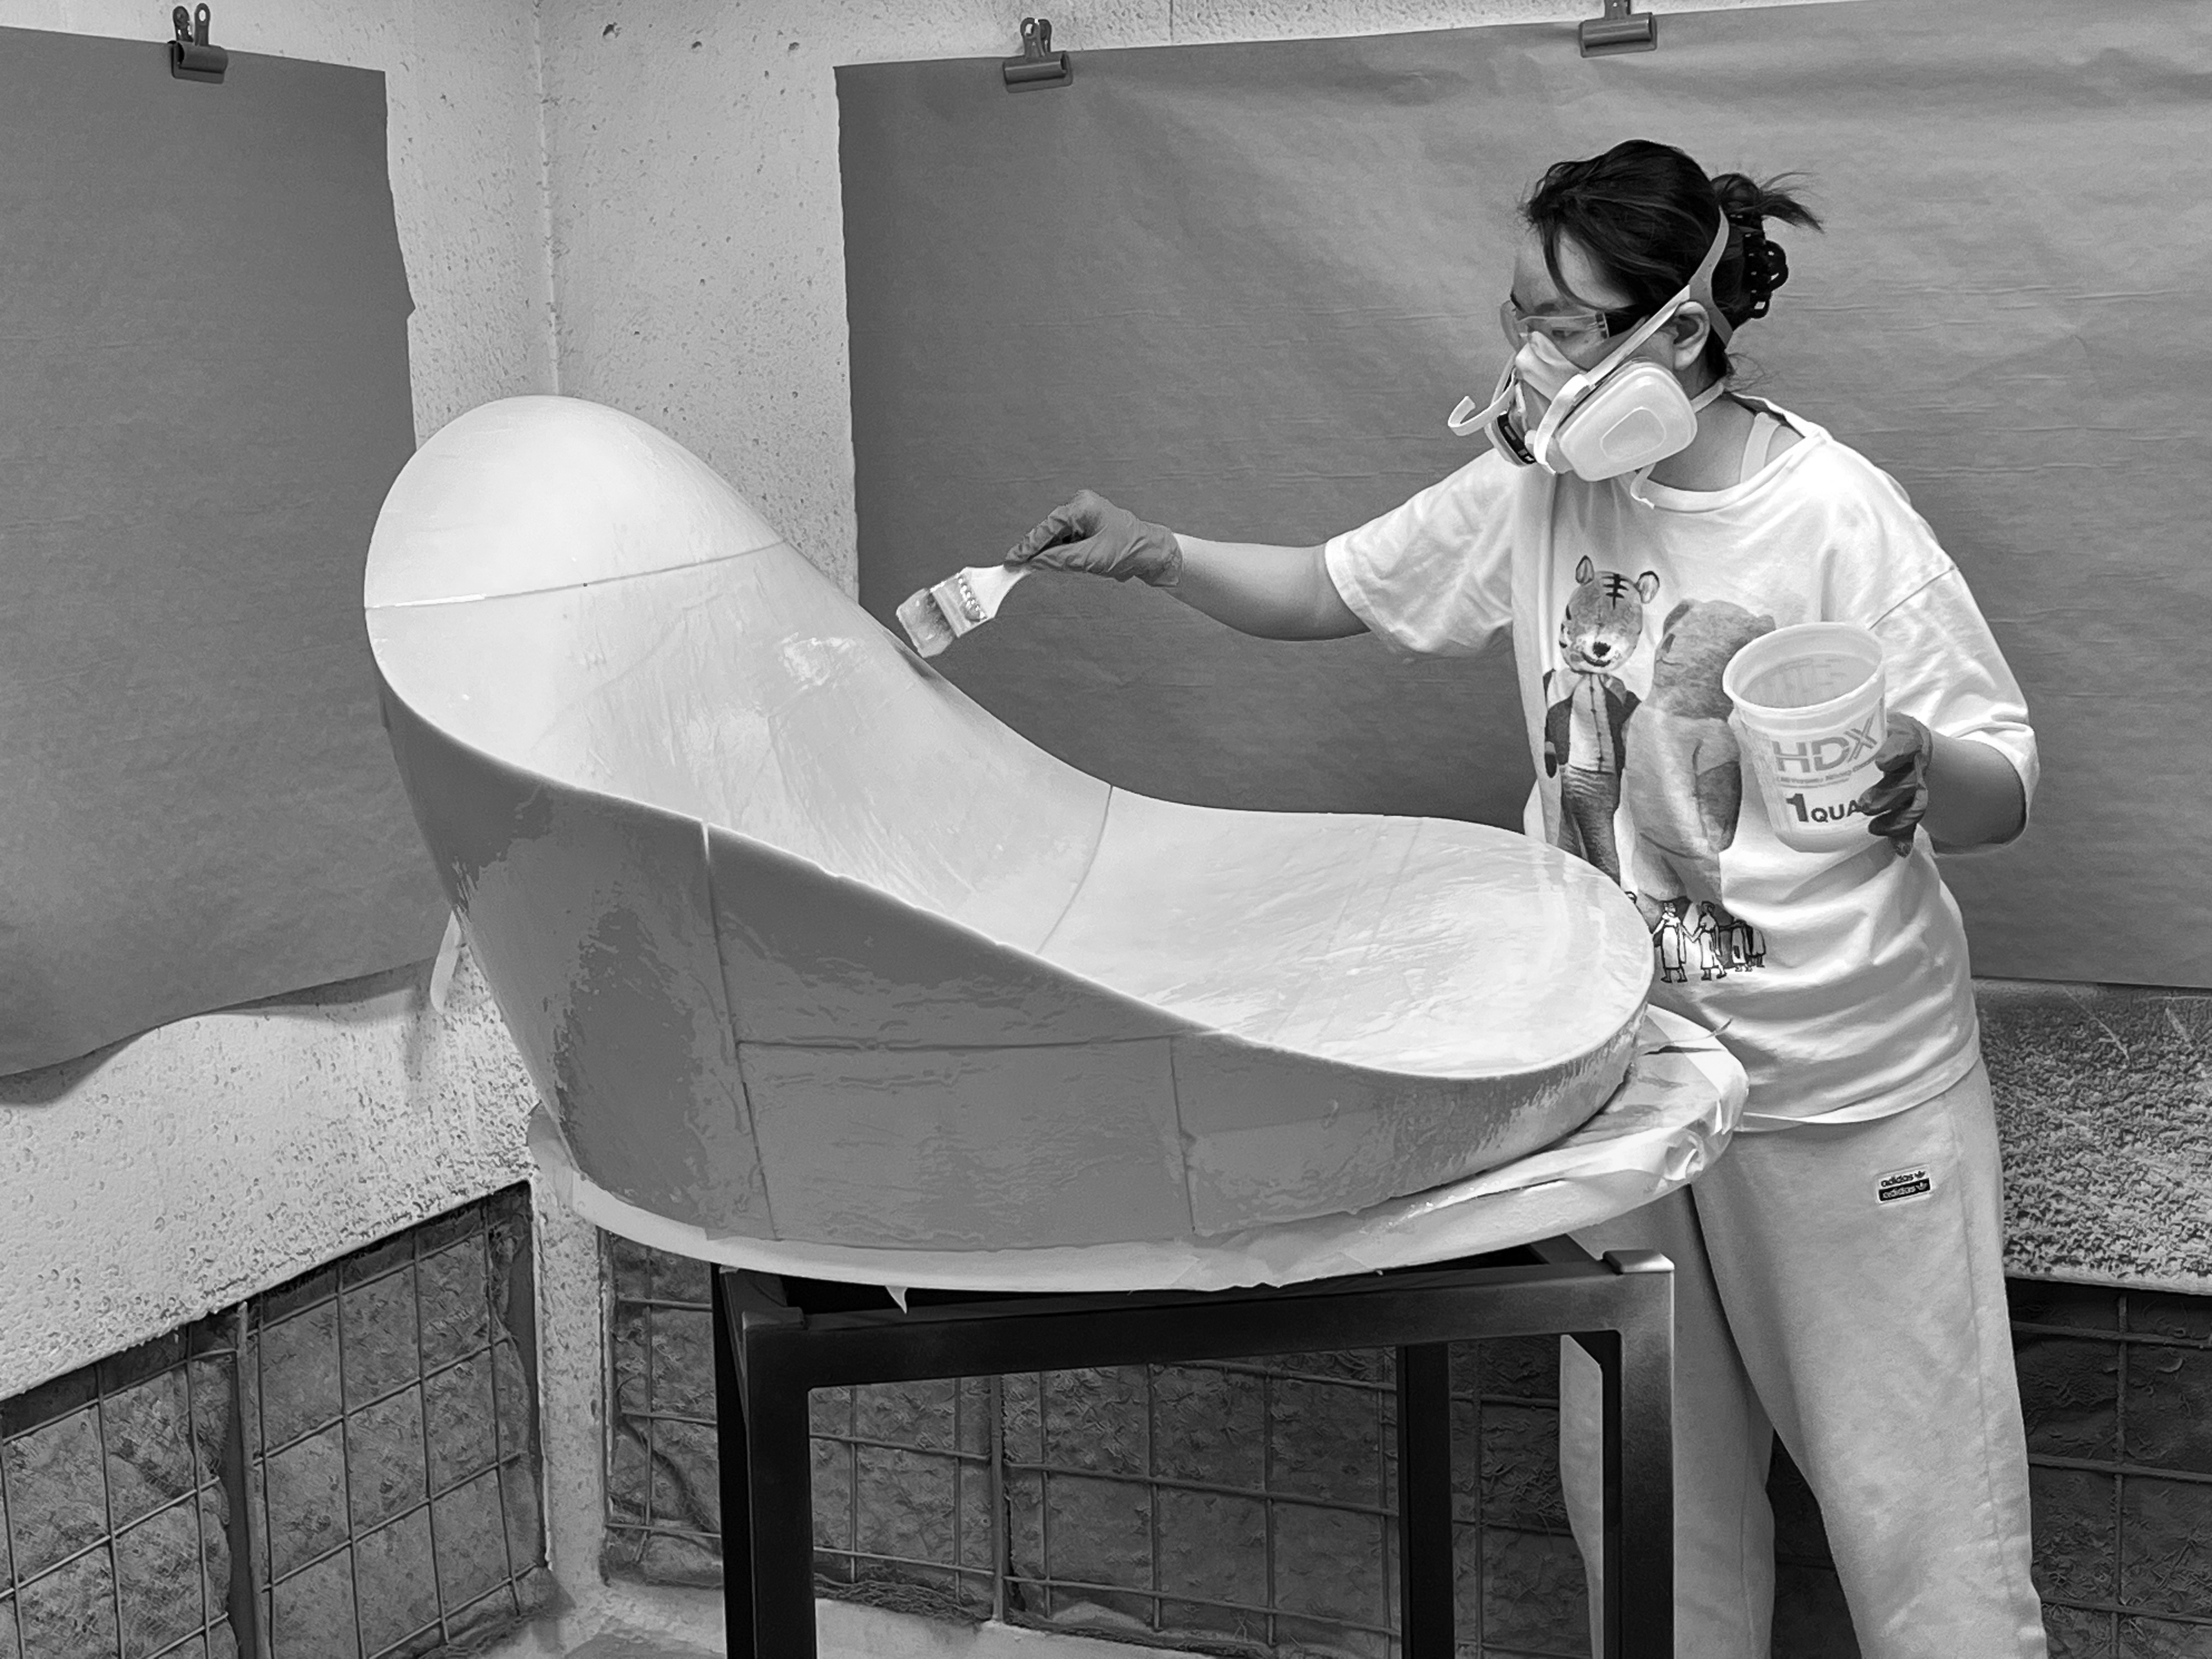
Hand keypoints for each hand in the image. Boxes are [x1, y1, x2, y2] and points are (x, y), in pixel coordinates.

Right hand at [1005, 490, 1182, 585]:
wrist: (1153, 554)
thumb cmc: (1130, 551)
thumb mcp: (1092, 559)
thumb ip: (1060, 560)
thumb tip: (1034, 563)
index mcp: (1083, 506)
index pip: (1048, 525)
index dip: (1028, 545)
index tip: (1012, 560)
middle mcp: (1081, 505)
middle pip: (1050, 530)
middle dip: (1038, 550)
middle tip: (1018, 567)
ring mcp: (1084, 515)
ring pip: (1057, 537)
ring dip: (1052, 554)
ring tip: (1051, 567)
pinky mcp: (1086, 527)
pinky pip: (1066, 541)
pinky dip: (1062, 553)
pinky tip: (1062, 563)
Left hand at [1857, 712, 1932, 856]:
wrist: (1914, 744)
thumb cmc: (1881, 733)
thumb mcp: (1870, 723)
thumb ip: (1846, 728)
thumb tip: (1796, 735)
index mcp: (1903, 741)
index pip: (1905, 745)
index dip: (1896, 753)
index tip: (1881, 761)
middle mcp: (1912, 765)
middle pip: (1906, 782)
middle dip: (1887, 795)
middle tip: (1864, 805)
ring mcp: (1914, 787)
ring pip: (1912, 804)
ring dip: (1895, 818)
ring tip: (1874, 828)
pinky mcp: (1912, 804)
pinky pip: (1911, 821)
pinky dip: (1905, 836)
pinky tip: (1899, 850)